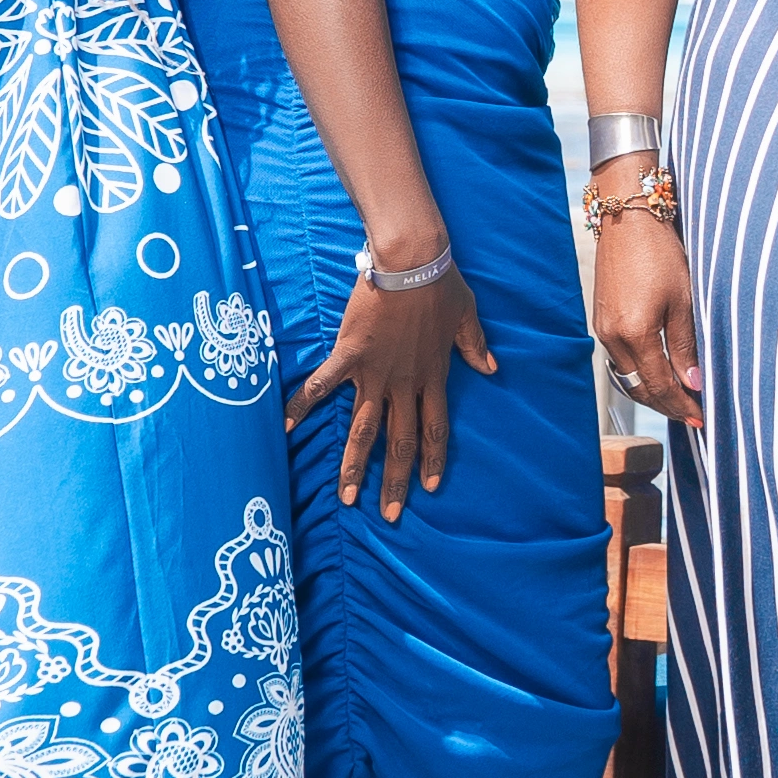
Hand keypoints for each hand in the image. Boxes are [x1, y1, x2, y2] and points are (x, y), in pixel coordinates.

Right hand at [287, 253, 490, 520]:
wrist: (412, 262)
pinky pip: (322, 386)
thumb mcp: (467, 317)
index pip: (435, 429)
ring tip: (347, 496)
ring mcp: (375, 373)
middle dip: (395, 481)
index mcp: (433, 377)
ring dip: (356, 465)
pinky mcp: (349, 356)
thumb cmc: (442, 285)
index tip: (428, 488)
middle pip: (400, 441)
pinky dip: (302, 405)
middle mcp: (404, 383)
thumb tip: (492, 367)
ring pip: (364, 430)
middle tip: (389, 515)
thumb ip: (475, 346)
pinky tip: (285, 428)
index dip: (432, 459)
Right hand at [587, 167, 702, 428]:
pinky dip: (640, 374)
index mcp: (634, 333)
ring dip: (653, 393)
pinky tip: (659, 373)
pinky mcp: (601, 321)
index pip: (661, 385)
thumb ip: (686, 345)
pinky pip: (621, 361)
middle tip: (694, 415)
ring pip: (628, 378)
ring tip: (679, 399)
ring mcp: (602, 330)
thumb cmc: (660, 252)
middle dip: (668, 406)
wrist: (627, 217)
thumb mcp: (683, 298)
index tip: (702, 417)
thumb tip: (694, 383)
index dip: (683, 405)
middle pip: (641, 389)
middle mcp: (612, 337)